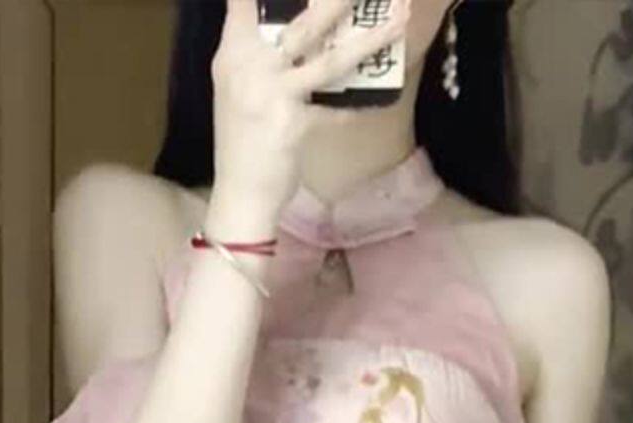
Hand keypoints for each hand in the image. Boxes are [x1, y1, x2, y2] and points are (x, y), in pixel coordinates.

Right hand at [209, 0, 411, 232]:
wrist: (239, 194)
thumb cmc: (241, 139)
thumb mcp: (238, 85)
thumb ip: (257, 52)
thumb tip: (291, 28)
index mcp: (233, 52)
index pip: (243, 2)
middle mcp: (250, 65)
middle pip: (303, 21)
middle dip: (340, 1)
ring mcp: (272, 94)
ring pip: (329, 59)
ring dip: (369, 38)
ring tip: (400, 17)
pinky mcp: (293, 124)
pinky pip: (336, 112)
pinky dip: (357, 107)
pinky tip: (380, 98)